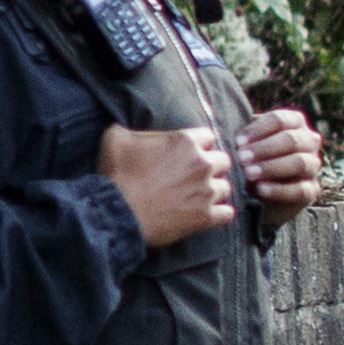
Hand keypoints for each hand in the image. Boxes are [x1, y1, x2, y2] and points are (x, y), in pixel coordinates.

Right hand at [100, 122, 237, 246]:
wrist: (116, 212)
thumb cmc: (116, 174)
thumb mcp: (116, 139)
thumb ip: (129, 128)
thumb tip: (127, 127)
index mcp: (185, 142)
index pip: (208, 136)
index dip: (198, 144)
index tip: (187, 152)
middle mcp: (202, 164)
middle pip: (224, 160)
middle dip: (212, 166)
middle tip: (195, 174)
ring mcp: (206, 192)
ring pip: (226, 187)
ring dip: (215, 190)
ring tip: (199, 195)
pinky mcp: (205, 217)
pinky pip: (227, 213)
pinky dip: (220, 213)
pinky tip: (208, 213)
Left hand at [236, 106, 326, 227]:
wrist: (262, 192)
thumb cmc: (251, 158)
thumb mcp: (247, 144)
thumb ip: (243, 136)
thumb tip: (226, 132)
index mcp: (294, 123)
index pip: (281, 119)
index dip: (259, 129)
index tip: (238, 141)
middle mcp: (309, 141)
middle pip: (291, 140)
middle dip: (264, 149)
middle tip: (241, 158)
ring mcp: (313, 165)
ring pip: (299, 163)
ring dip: (272, 167)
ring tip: (249, 173)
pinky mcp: (312, 189)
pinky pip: (300, 189)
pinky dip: (279, 189)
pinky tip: (261, 189)